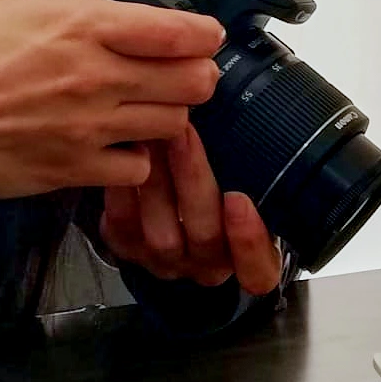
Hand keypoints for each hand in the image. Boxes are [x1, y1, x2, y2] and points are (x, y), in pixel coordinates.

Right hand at [0, 0, 223, 229]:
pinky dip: (138, 158)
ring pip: (175, 124)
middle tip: (183, 71)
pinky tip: (120, 144)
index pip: (181, 31)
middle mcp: (97, 76)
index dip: (205, 33)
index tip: (204, 33)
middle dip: (198, 74)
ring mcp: (91, 126)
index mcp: (82, 25)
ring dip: (170, 114)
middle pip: (195, 81)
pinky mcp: (77, 168)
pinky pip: (138, 167)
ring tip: (150, 105)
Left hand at [99, 125, 281, 296]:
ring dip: (156, 181)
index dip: (249, 239)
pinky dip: (123, 193)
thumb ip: (257, 166)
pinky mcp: (131, 251)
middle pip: (206, 236)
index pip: (258, 269)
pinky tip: (126, 156)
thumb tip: (249, 113)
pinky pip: (122, 229)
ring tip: (152, 135)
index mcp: (251, 259)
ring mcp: (169, 262)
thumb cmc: (229, 187)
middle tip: (184, 131)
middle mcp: (210, 266)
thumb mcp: (255, 182)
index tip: (238, 199)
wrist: (181, 205)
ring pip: (162, 235)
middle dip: (194, 180)